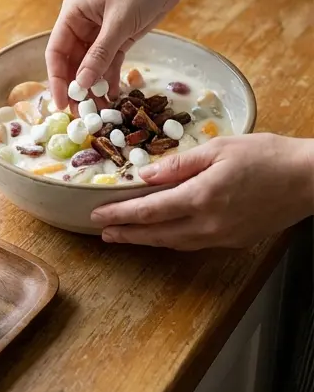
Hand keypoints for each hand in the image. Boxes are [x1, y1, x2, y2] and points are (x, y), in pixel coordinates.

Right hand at [45, 0, 182, 109]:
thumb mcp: (118, 22)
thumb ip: (100, 54)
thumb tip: (81, 84)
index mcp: (72, 14)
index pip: (56, 51)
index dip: (56, 78)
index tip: (61, 103)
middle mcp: (81, 25)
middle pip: (72, 62)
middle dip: (75, 88)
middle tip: (81, 116)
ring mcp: (100, 33)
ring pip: (90, 66)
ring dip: (93, 88)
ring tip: (99, 113)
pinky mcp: (118, 38)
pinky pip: (108, 64)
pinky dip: (109, 80)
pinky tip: (113, 98)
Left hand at [92, 134, 313, 249]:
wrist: (308, 179)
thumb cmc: (264, 155)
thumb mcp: (217, 149)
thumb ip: (178, 165)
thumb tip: (144, 176)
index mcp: (201, 198)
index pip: (149, 210)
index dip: (121, 214)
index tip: (98, 215)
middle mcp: (210, 224)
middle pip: (159, 233)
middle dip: (128, 234)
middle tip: (103, 232)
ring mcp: (225, 236)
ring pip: (177, 242)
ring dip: (148, 239)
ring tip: (125, 235)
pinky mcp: (237, 240)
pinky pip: (195, 243)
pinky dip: (173, 239)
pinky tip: (163, 232)